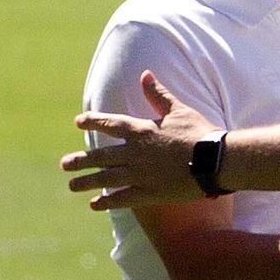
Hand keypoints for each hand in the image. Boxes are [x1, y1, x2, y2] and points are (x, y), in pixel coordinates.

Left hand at [63, 71, 211, 208]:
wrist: (215, 160)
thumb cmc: (201, 133)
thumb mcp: (178, 110)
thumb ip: (158, 95)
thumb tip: (145, 74)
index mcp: (141, 130)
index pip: (109, 124)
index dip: (92, 122)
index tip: (78, 122)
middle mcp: (134, 152)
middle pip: (100, 156)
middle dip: (80, 160)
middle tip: (64, 164)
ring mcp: (140, 174)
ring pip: (105, 178)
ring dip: (86, 181)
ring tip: (72, 185)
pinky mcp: (149, 193)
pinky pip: (122, 198)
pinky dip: (107, 201)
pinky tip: (95, 205)